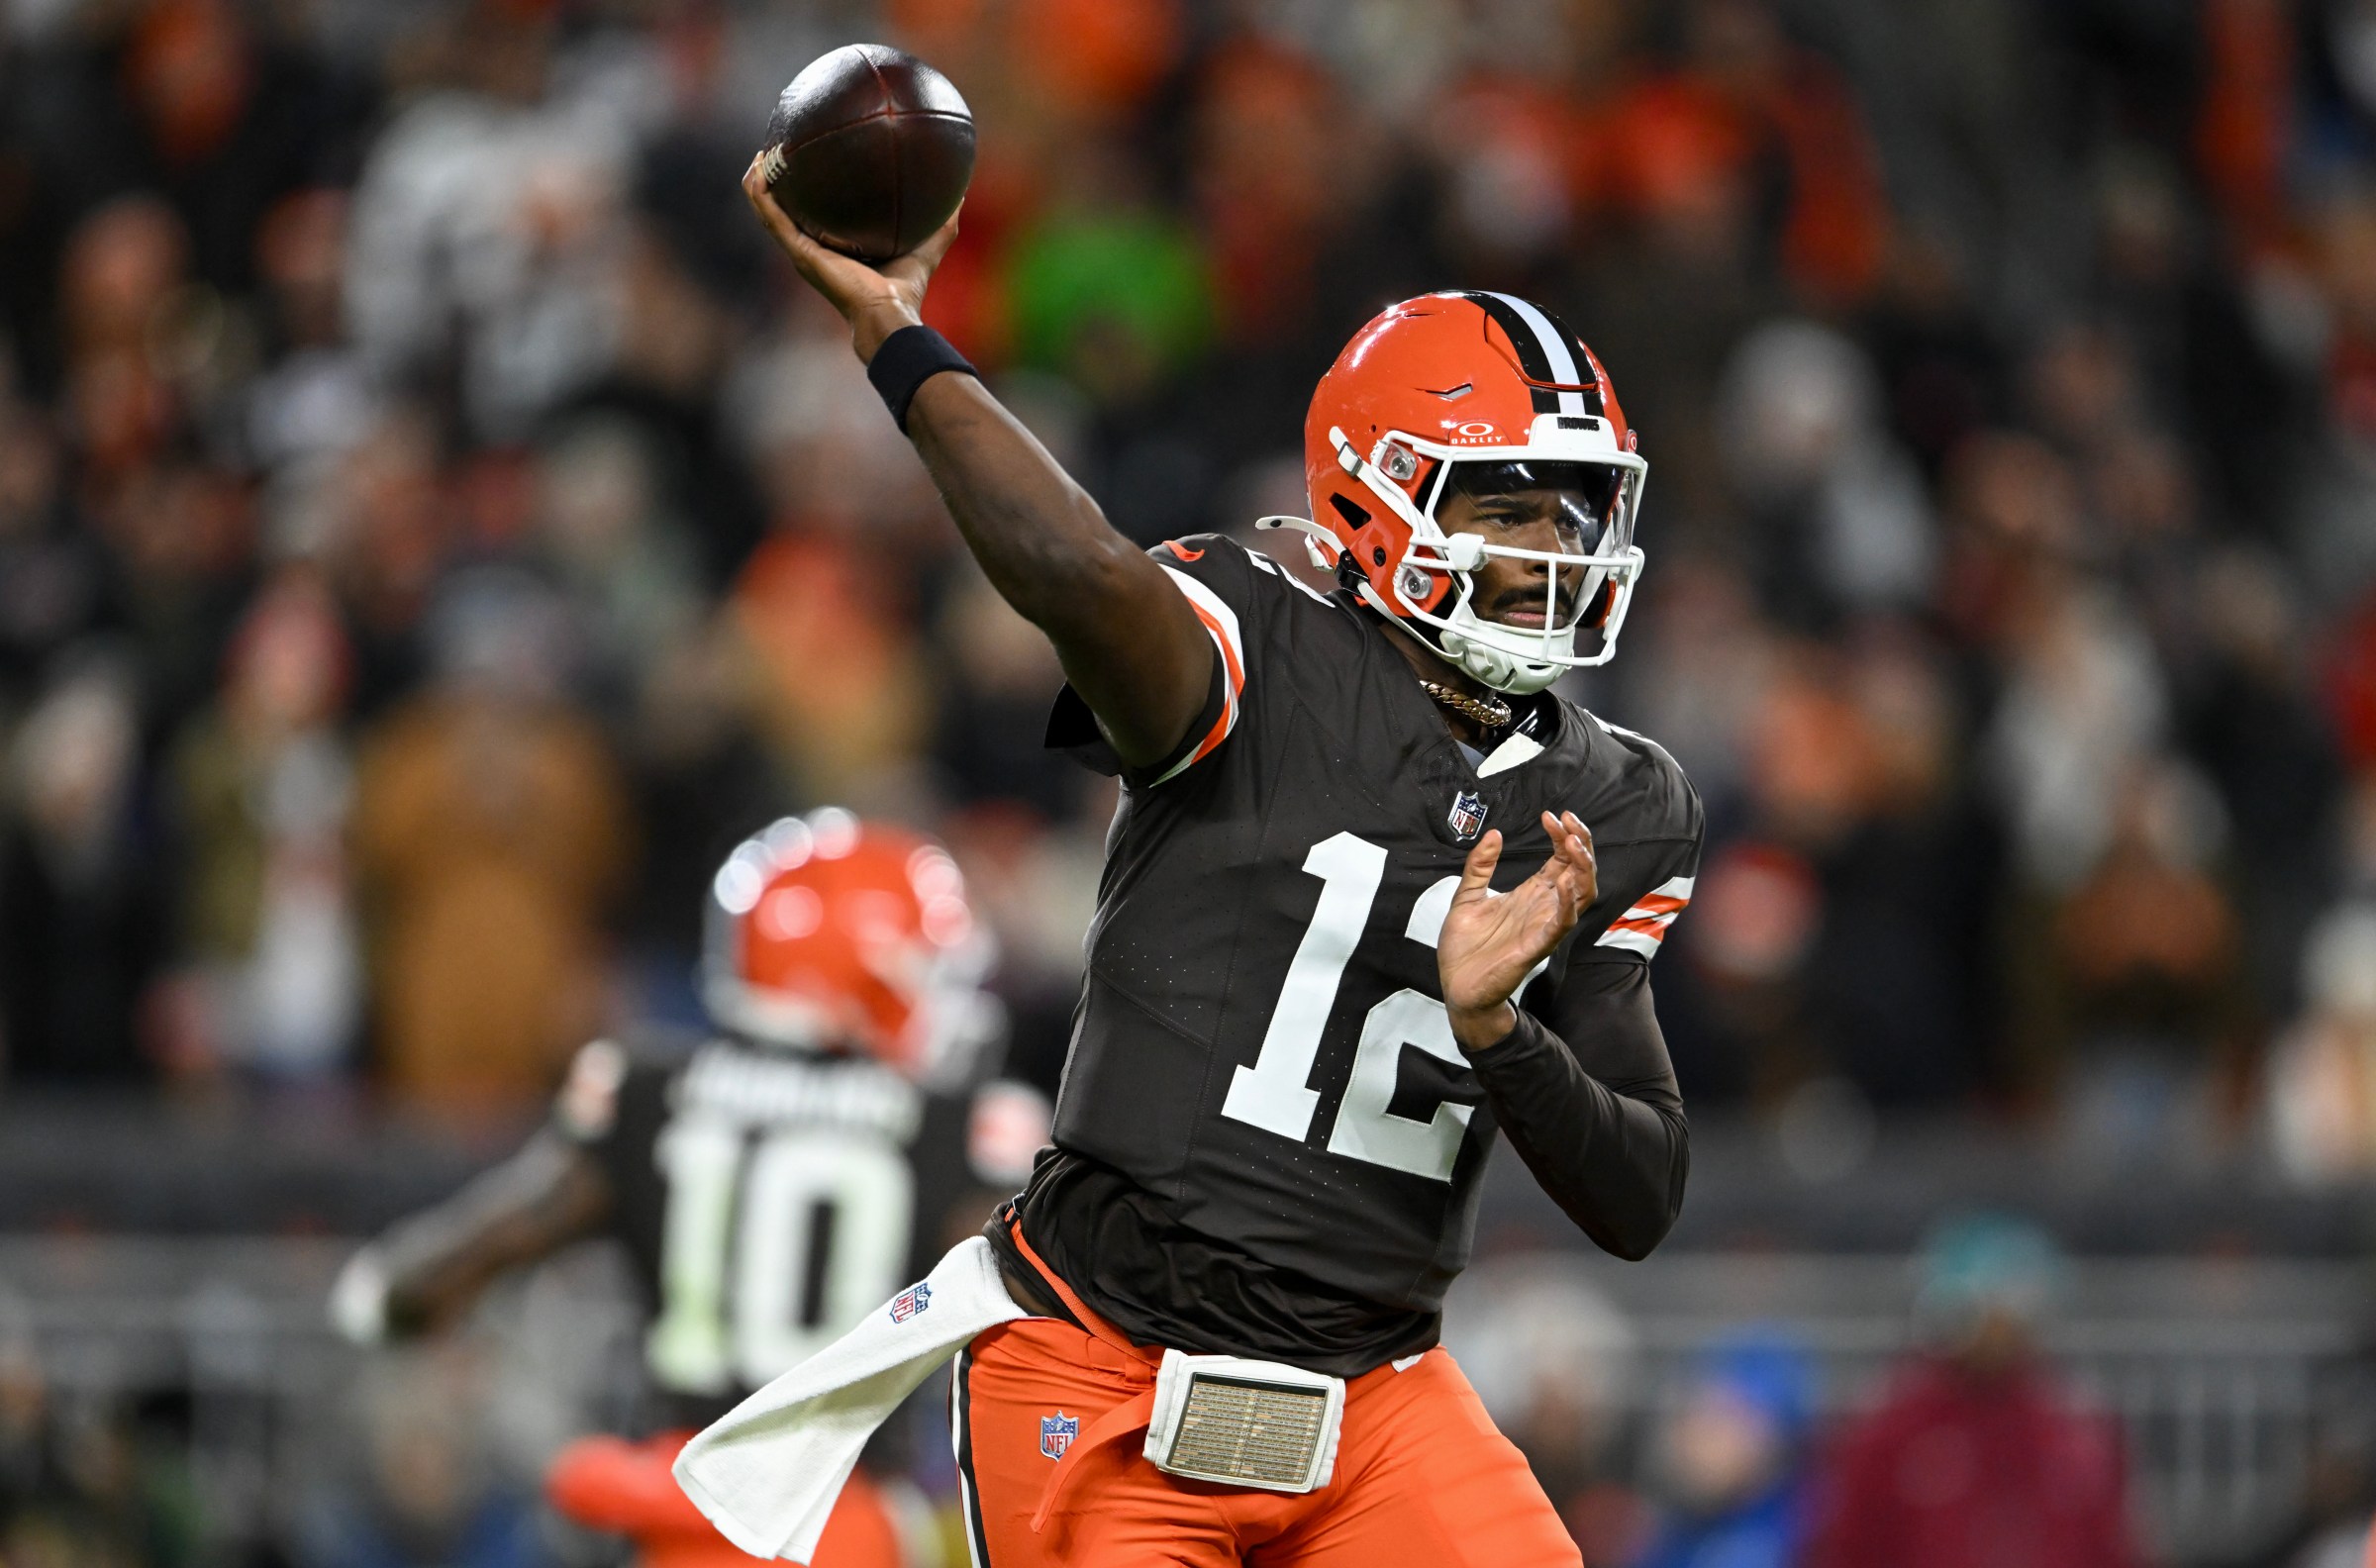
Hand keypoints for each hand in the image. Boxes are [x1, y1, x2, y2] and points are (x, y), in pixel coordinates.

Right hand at [741, 153, 962, 360]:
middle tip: (780, 152)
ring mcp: (801, 252)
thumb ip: (944, 217)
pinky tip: (757, 169)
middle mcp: (813, 249)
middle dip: (781, 183)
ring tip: (761, 154)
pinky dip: (759, 194)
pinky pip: (772, 216)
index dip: (813, 193)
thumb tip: (961, 189)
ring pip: (770, 211)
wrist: (888, 312)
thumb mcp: (930, 241)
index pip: (819, 217)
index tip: (812, 163)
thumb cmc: (906, 288)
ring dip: (760, 182)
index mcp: (836, 248)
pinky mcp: (798, 252)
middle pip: (788, 211)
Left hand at [1440, 811, 1597, 1051]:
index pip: (1561, 858)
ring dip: (1582, 868)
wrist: (1455, 985)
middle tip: (1568, 821)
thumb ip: (1480, 865)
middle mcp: (1544, 907)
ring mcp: (1544, 926)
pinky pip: (1562, 924)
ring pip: (1582, 894)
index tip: (1551, 815)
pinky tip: (1564, 883)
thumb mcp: (1466, 896)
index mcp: (1531, 894)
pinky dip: (1568, 903)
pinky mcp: (1537, 946)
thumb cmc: (1466, 947)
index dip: (1562, 834)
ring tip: (1573, 843)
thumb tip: (1495, 833)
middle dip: (1580, 843)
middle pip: (1579, 871)